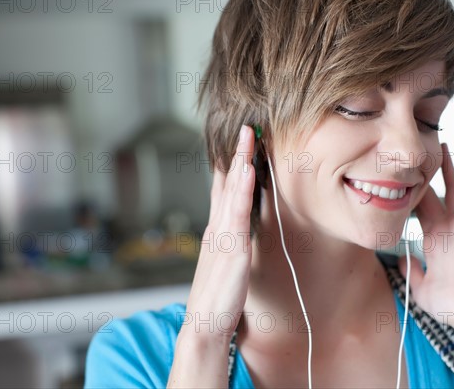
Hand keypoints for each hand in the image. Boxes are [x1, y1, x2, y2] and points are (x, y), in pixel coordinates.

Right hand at [183, 125, 255, 342]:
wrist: (205, 325)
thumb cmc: (217, 297)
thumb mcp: (223, 263)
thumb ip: (229, 242)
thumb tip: (238, 227)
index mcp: (217, 230)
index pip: (223, 189)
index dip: (231, 165)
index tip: (239, 144)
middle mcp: (217, 228)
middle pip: (226, 184)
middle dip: (237, 155)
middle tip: (246, 129)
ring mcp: (223, 236)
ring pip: (232, 192)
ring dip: (240, 162)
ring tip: (248, 138)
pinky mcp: (232, 250)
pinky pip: (238, 213)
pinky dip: (242, 190)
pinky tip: (247, 171)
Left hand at [399, 143, 453, 330]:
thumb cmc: (450, 307)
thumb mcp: (420, 288)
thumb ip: (411, 271)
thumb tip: (401, 258)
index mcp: (434, 242)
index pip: (419, 213)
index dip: (410, 196)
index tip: (399, 180)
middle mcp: (445, 230)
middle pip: (432, 195)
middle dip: (426, 176)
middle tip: (419, 154)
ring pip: (451, 190)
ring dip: (447, 169)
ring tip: (443, 145)